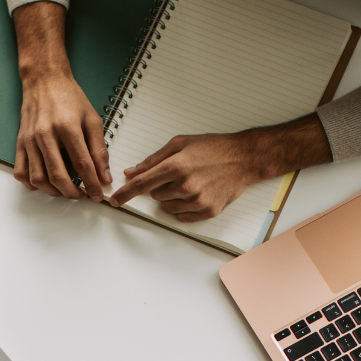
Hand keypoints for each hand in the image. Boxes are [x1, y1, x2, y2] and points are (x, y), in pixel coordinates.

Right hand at [12, 1, 109, 201]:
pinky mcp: (20, 143)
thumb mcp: (92, 119)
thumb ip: (99, 150)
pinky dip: (32, 184)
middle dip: (73, 193)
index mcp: (67, 126)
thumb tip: (104, 177)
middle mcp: (45, 134)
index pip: (82, 165)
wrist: (44, 80)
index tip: (97, 194)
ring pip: (38, 179)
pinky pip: (21, 172)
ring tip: (65, 190)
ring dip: (53, 192)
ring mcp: (29, 140)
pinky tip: (44, 183)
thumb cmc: (69, 97)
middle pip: (58, 177)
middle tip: (82, 195)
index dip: (92, 184)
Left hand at [109, 115, 331, 222]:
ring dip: (172, 197)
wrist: (244, 159)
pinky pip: (183, 217)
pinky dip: (184, 208)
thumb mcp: (181, 143)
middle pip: (155, 195)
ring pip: (168, 207)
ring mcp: (197, 200)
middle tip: (178, 174)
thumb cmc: (213, 148)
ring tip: (190, 182)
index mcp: (177, 165)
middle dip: (160, 186)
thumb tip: (132, 172)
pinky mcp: (207, 211)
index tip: (115, 201)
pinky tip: (196, 193)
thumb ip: (154, 159)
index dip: (126, 193)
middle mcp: (186, 185)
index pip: (142, 184)